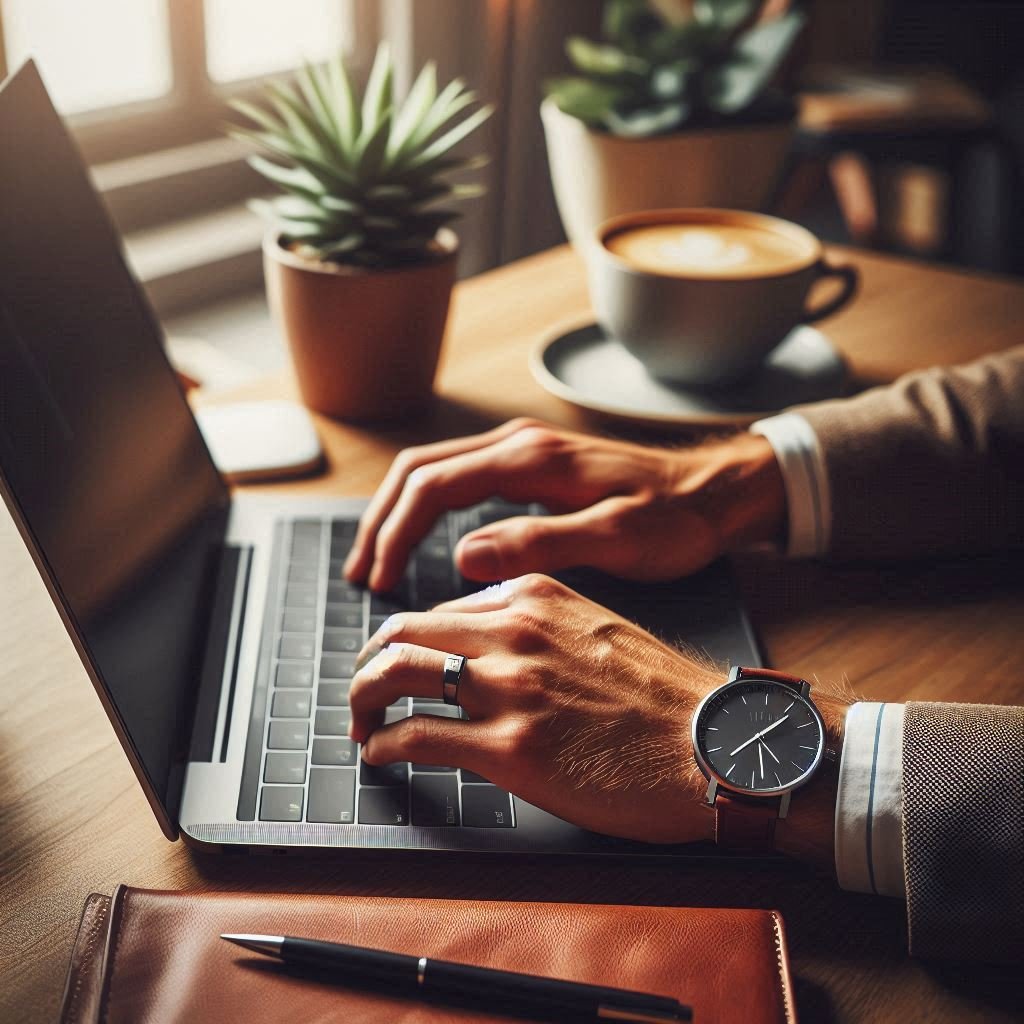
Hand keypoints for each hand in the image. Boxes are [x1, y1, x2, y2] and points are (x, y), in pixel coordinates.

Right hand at [343, 418, 785, 591]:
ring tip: (376, 559)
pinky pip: (458, 478)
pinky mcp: (532, 465)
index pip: (431, 486)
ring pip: (433, 470)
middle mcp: (518, 445)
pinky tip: (423, 540)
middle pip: (418, 470)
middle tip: (361, 573)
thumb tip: (463, 555)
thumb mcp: (618, 539)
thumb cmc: (677, 519)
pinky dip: (426, 508)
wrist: (718, 490)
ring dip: (397, 512)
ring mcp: (523, 451)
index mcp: (530, 460)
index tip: (377, 580)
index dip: (394, 533)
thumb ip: (540, 543)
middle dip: (380, 520)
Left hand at [348, 573, 721, 843]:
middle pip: (400, 631)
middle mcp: (513, 631)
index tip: (399, 662)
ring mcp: (509, 688)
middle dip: (367, 663)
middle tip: (361, 690)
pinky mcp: (510, 748)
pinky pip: (417, 736)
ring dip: (361, 701)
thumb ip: (538, 625)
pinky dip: (385, 745)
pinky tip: (382, 754)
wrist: (714, 745)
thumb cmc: (664, 697)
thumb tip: (487, 643)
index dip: (406, 639)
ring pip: (394, 673)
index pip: (438, 608)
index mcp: (533, 596)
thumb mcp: (597, 627)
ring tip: (360, 723)